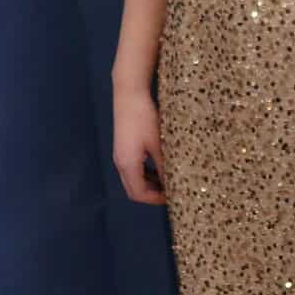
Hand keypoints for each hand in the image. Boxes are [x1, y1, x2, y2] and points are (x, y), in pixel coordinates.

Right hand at [113, 85, 167, 205]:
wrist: (129, 94)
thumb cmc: (144, 118)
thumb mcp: (158, 143)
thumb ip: (164, 165)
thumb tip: (174, 183)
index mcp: (128, 165)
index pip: (138, 194)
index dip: (155, 200)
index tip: (172, 198)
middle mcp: (120, 163)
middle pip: (133, 189)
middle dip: (151, 195)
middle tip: (171, 192)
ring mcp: (119, 154)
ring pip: (133, 179)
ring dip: (148, 184)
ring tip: (168, 180)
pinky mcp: (122, 146)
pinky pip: (132, 168)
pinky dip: (145, 173)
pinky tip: (159, 165)